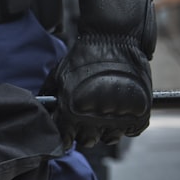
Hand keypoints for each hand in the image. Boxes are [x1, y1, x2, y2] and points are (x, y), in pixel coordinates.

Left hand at [52, 0, 154, 147]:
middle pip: (88, 142)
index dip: (65, 139)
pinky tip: (122, 114)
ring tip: (104, 116)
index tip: (67, 134)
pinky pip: (134, 131)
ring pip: (111, 139)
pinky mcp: (139, 110)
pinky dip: (129, 126)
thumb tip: (41, 112)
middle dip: (84, 134)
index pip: (65, 141)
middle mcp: (95, 118)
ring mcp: (119, 116)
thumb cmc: (83, 55)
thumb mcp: (59, 74)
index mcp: (72, 112)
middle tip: (86, 121)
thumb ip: (49, 96)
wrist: (113, 37)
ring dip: (106, 131)